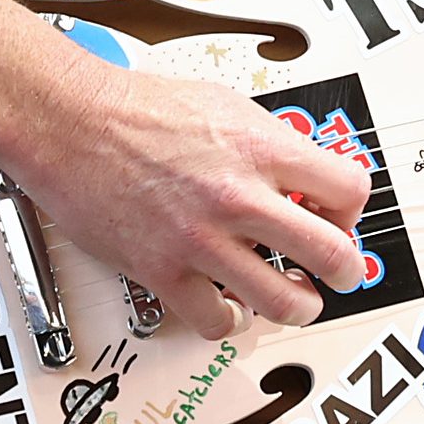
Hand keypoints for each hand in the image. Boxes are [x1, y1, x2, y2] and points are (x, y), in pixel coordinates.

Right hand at [13, 61, 375, 339]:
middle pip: (333, 254)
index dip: (352, 210)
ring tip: (294, 297)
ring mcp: (202, 239)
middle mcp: (239, 195)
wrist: (71, 122)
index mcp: (261, 147)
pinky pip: (217, 320)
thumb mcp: (226, 104)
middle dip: (346, 270)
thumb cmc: (137, 107)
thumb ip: (270, 143)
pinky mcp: (163, 270)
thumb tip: (304, 173)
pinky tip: (228, 304)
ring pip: (285, 302)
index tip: (339, 216)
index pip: (349, 188)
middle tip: (340, 272)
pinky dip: (230, 319)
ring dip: (300, 305)